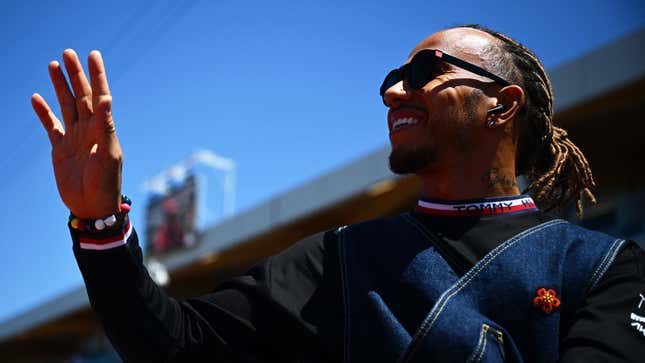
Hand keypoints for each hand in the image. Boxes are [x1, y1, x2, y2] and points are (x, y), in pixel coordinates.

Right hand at [32, 49, 122, 218]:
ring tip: (53, 65)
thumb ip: (106, 126)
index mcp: (103, 129)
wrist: (92, 207)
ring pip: (66, 106)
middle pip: (81, 96)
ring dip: (60, 86)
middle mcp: (89, 130)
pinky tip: (36, 98)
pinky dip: (43, 112)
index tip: (93, 55)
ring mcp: (74, 138)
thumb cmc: (106, 182)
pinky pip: (50, 126)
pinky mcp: (60, 150)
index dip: (97, 75)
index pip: (100, 96)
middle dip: (75, 74)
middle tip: (68, 52)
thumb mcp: (108, 154)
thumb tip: (107, 98)